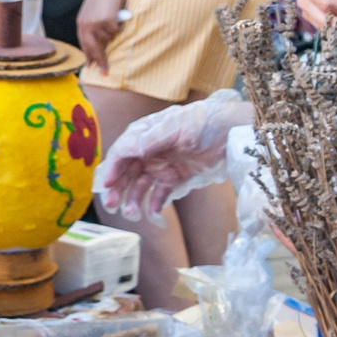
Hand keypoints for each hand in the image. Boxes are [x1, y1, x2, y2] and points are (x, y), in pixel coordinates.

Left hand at [75, 0, 126, 69]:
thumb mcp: (92, 13)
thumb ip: (92, 27)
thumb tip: (98, 43)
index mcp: (80, 24)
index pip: (84, 44)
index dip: (89, 56)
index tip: (91, 66)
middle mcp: (86, 25)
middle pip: (93, 48)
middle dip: (100, 61)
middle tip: (104, 72)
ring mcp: (96, 24)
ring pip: (108, 37)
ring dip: (112, 31)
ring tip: (111, 17)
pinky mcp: (107, 21)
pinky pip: (116, 30)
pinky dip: (118, 24)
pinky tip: (115, 14)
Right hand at [94, 93, 250, 220]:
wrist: (229, 132)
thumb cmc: (200, 122)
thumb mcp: (174, 127)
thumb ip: (151, 139)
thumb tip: (128, 150)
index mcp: (144, 135)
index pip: (121, 153)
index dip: (112, 169)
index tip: (107, 185)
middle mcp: (148, 152)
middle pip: (127, 173)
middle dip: (118, 189)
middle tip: (112, 205)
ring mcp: (161, 166)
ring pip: (141, 186)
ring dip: (134, 200)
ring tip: (132, 214)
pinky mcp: (175, 178)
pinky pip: (160, 194)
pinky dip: (154, 203)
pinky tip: (153, 213)